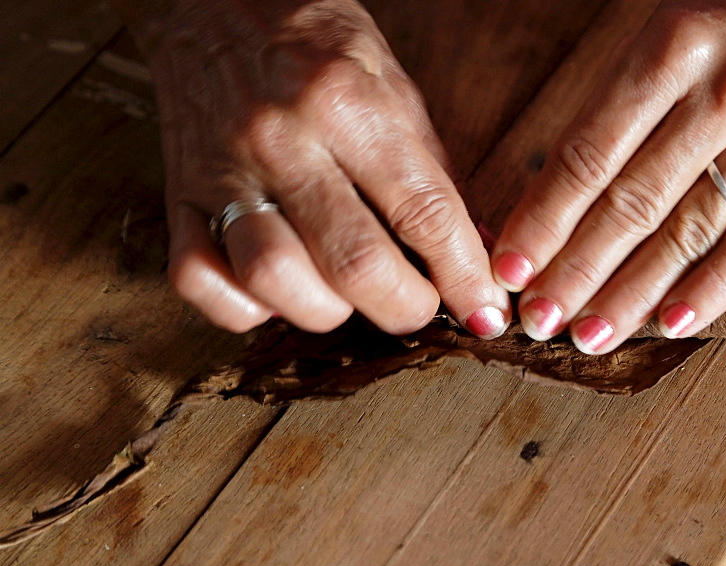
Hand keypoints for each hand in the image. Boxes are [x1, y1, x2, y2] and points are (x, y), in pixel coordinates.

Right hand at [122, 0, 509, 335]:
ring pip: (274, 279)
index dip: (464, 276)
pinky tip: (278, 292)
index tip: (484, 313)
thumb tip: (475, 252)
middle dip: (404, 307)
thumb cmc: (314, 45)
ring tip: (345, 295)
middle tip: (418, 306)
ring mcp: (222, 171)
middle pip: (353, 263)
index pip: (423, 212)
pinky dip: (244, 307)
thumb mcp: (392, 85)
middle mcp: (281, 139)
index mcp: (346, 102)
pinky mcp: (179, 196)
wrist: (212, 0)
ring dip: (325, 311)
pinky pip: (198, 281)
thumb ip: (431, 173)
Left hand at [490, 0, 725, 352]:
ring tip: (590, 337)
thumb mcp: (657, 45)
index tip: (509, 271)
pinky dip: (712, 290)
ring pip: (690, 231)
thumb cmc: (724, 26)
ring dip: (632, 295)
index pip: (590, 156)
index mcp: (671, 51)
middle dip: (578, 272)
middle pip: (634, 203)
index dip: (544, 220)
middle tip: (539, 321)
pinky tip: (669, 326)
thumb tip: (543, 211)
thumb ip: (607, 122)